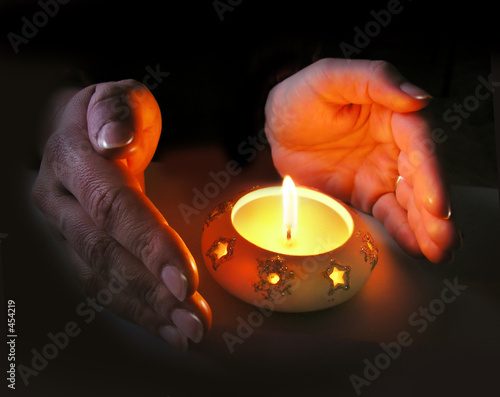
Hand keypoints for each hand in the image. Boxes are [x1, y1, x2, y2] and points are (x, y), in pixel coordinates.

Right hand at [32, 80, 210, 350]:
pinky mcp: (78, 251)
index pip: (112, 208)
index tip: (185, 279)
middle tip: (195, 319)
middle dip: (152, 292)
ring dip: (148, 311)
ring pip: (102, 280)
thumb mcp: (119, 98)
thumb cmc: (115, 116)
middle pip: (105, 254)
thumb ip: (116, 111)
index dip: (148, 244)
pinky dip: (138, 311)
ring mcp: (66, 231)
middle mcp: (62, 202)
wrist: (88, 132)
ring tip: (188, 331)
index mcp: (73, 162)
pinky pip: (103, 287)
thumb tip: (112, 138)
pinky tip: (168, 329)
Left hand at [265, 58, 460, 262]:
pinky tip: (415, 249)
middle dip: (434, 213)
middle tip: (444, 241)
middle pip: (421, 180)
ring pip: (409, 203)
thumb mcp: (330, 77)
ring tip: (439, 253)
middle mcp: (394, 147)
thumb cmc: (302, 96)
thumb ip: (373, 80)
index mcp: (394, 116)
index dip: (430, 174)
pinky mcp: (364, 195)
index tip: (435, 204)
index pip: (419, 145)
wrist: (277, 127)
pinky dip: (400, 232)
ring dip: (425, 229)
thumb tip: (417, 98)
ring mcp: (381, 174)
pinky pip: (384, 216)